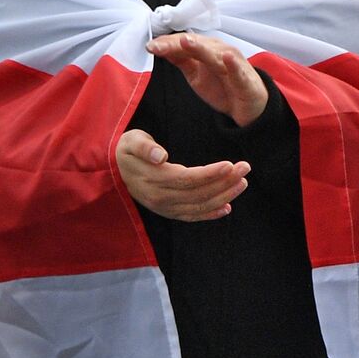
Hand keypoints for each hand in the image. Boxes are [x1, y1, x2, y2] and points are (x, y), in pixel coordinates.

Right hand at [115, 128, 248, 221]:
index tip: (230, 164)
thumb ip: (144, 147)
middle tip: (245, 168)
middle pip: (197, 194)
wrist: (113, 169)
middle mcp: (159, 197)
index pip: (187, 179)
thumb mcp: (131, 140)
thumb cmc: (127, 150)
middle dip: (225, 182)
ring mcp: (163, 207)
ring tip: (243, 183)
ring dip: (223, 197)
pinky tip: (227, 208)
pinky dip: (209, 214)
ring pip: (198, 206)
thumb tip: (160, 155)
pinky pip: (190, 216)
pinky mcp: (166, 211)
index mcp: (153, 179)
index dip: (210, 174)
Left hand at [147, 32, 269, 127]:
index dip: (167, 43)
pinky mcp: (245, 79)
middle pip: (196, 44)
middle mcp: (220, 52)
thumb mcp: (195, 73)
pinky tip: (227, 57)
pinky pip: (238, 71)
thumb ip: (180, 59)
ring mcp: (233, 64)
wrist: (249, 106)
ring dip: (201, 47)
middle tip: (157, 46)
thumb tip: (158, 47)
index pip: (185, 42)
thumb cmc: (223, 86)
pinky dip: (233, 64)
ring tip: (186, 42)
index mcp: (207, 50)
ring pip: (215, 54)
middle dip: (176, 44)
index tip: (149, 46)